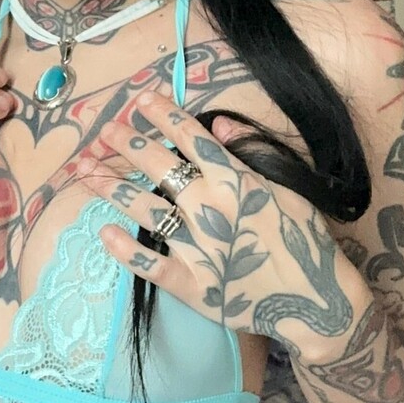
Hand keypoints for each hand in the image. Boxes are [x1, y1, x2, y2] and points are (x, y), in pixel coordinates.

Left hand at [73, 86, 361, 349]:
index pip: (193, 140)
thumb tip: (218, 124)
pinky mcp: (192, 286)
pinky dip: (125, 250)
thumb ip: (250, 154)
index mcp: (237, 183)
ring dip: (113, 188)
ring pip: (146, 211)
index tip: (141, 100)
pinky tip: (103, 232)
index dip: (164, 117)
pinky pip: (150, 265)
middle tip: (106, 131)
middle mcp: (213, 211)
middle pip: (161, 169)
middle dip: (129, 144)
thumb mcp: (287, 189)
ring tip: (86, 171)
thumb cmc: (303, 241)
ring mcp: (199, 250)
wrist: (317, 301)